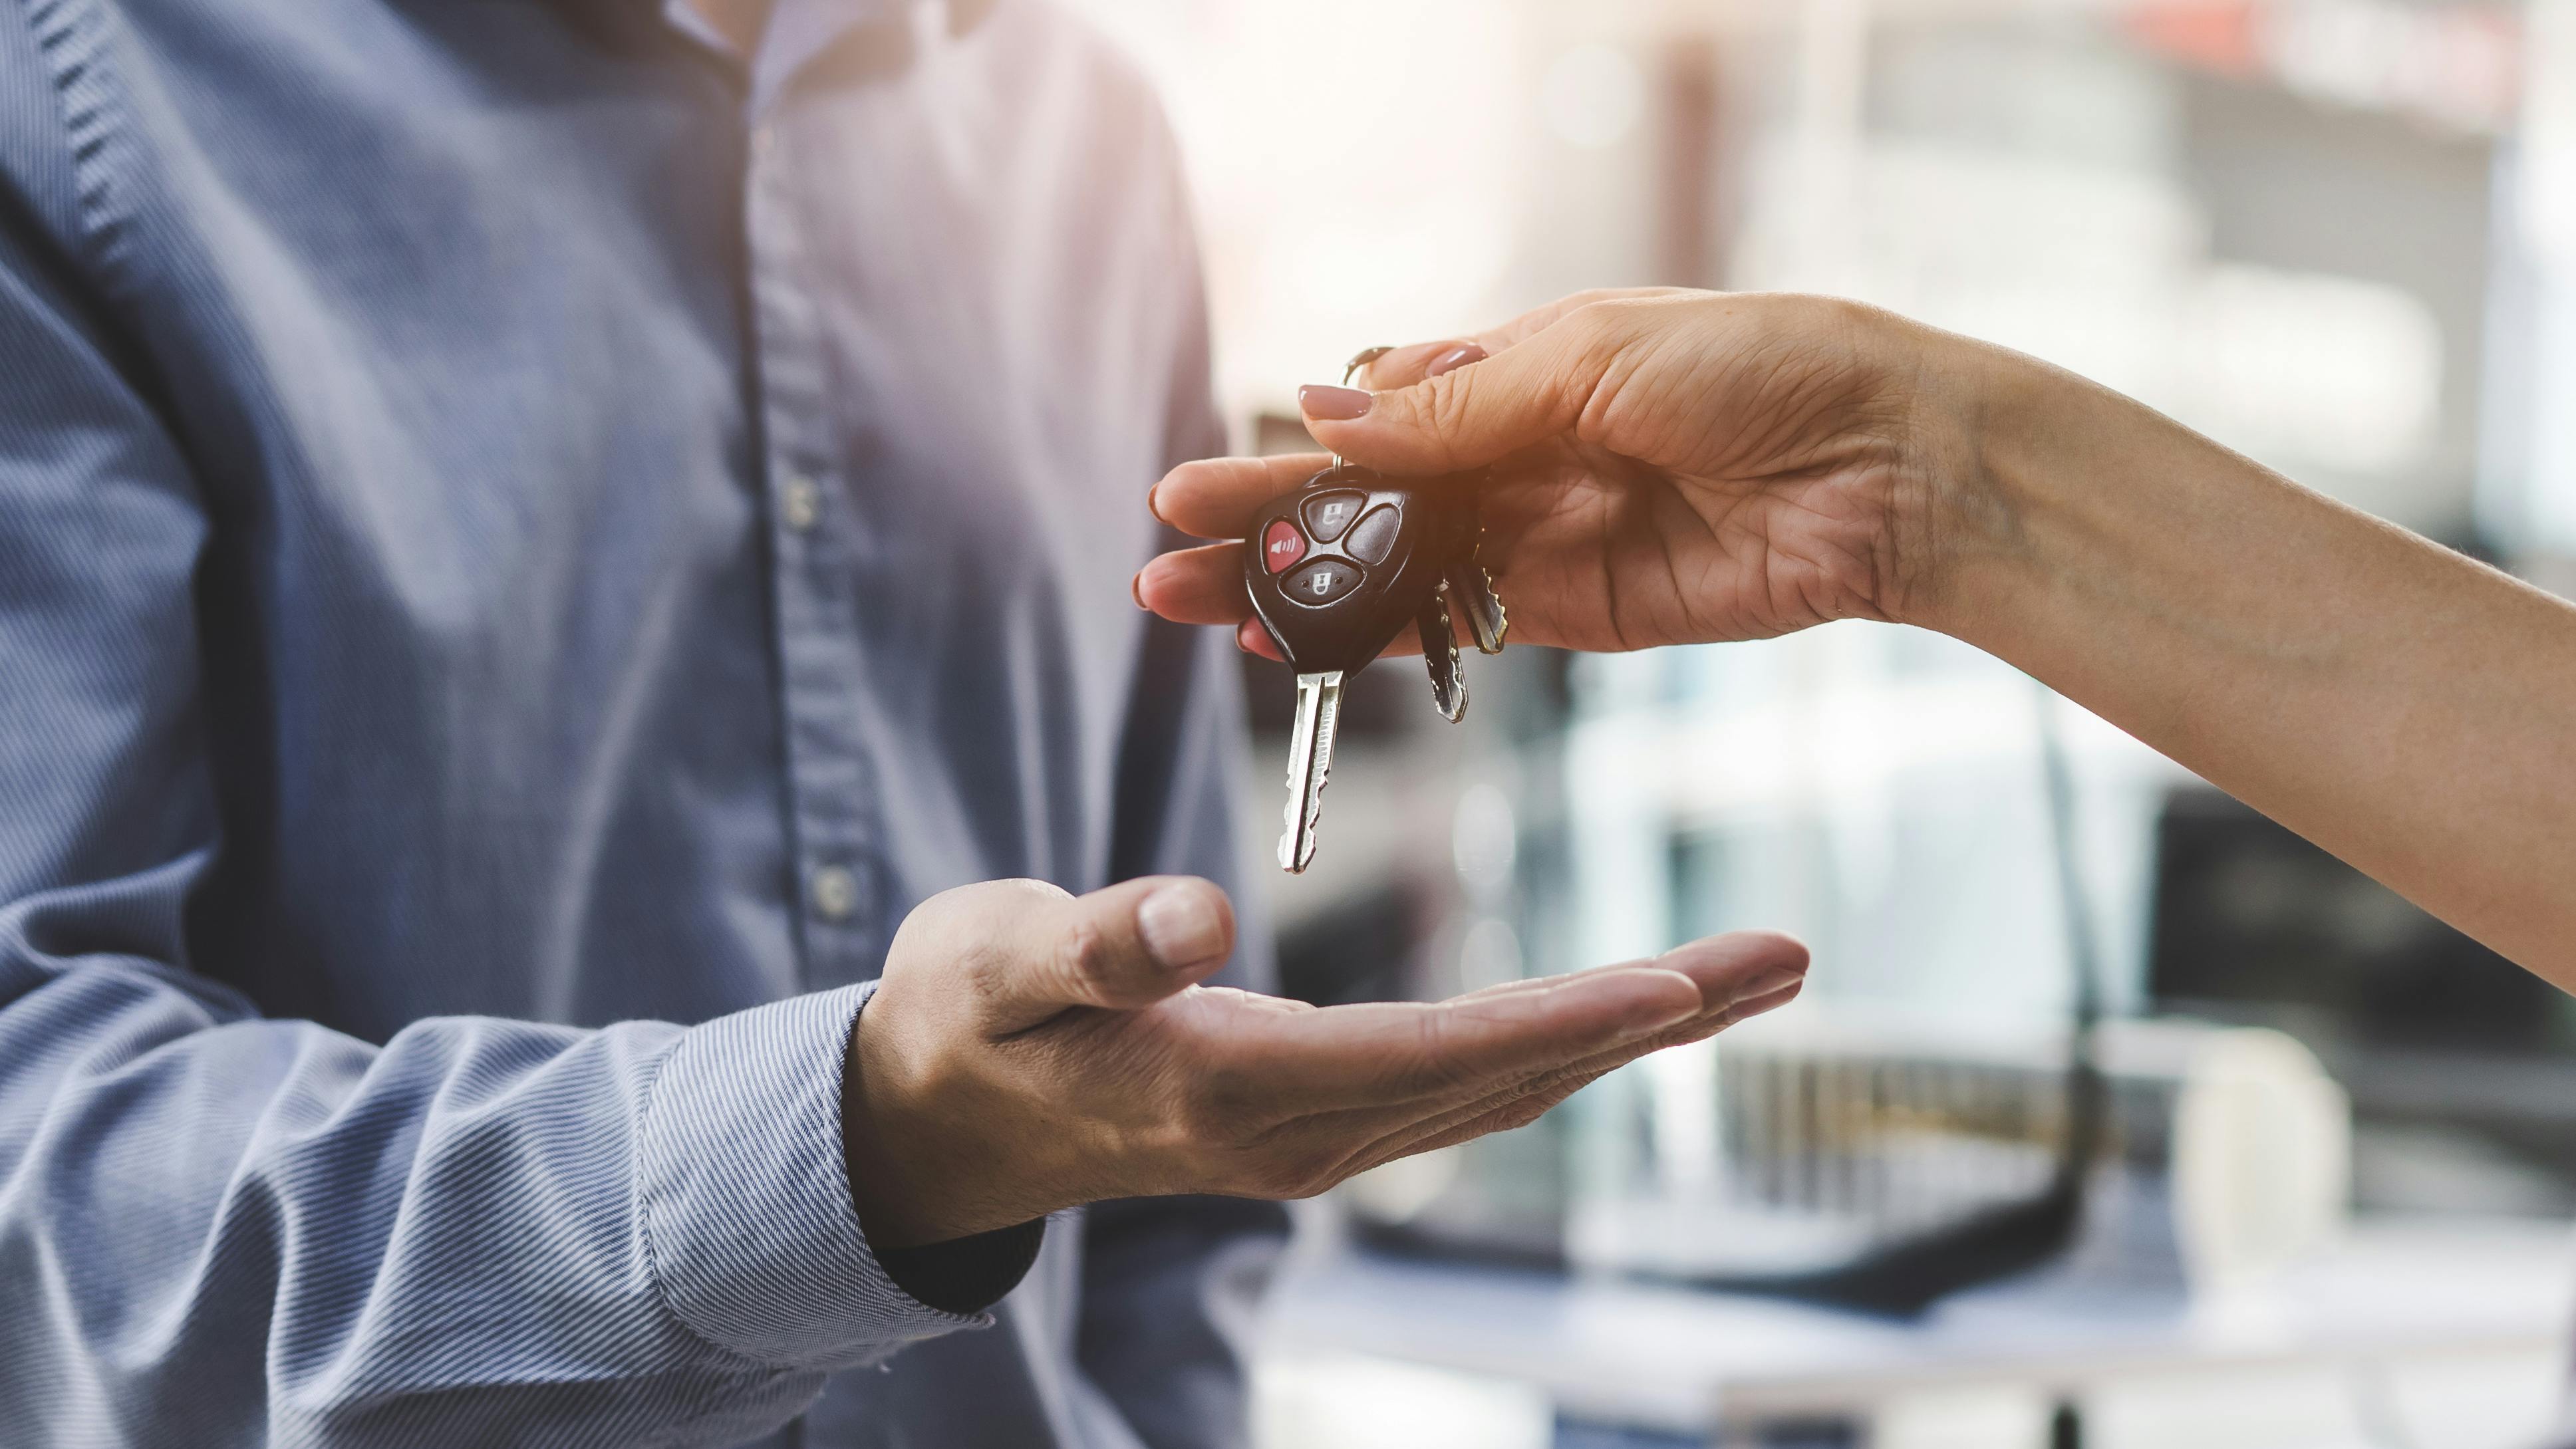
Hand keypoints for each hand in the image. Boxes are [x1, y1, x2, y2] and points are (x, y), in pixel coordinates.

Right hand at [843, 875, 1804, 1246]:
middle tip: (1788, 956)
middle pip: (1513, 1075)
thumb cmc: (958, 1023)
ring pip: (1510, 1082)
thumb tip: (1199, 912)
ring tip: (1752, 972)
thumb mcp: (995, 967)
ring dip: (1636, 1031)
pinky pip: (1472, 1078)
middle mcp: (1301, 1132)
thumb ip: (1095, 944)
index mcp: (1233, 1090)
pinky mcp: (1318, 1108)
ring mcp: (1317, 1133)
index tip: (1680, 983)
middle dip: (1656, 1020)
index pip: (1433, 1056)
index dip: (1560, 1019)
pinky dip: (1567, 1035)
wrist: (931, 1119)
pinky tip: (1630, 1008)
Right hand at [1137, 289, 1985, 656]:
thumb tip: (1325, 406)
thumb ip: (1456, 403)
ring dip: (1299, 592)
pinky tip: (1298, 650)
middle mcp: (1519, 451)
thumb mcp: (1591, 360)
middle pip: (1365, 499)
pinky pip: (1454, 627)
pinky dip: (1375, 640)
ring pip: (1392, 570)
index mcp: (1518, 364)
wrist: (1894, 465)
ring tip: (1199, 610)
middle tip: (1169, 557)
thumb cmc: (1763, 368)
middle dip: (1267, 528)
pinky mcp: (1577, 611)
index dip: (1291, 455)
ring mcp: (1542, 534)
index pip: (1374, 413)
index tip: (1201, 486)